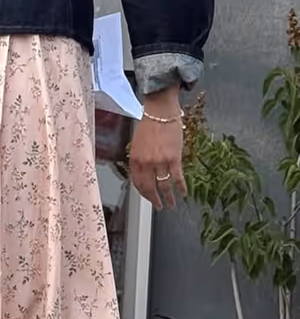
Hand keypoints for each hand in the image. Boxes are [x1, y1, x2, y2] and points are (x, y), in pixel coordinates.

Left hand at [129, 86, 185, 210]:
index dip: (143, 193)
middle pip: (150, 187)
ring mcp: (160, 161)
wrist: (160, 111)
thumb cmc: (149, 125)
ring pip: (164, 186)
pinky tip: (183, 193)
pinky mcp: (174, 158)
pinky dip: (181, 187)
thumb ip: (140, 159)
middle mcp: (146, 162)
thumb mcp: (138, 143)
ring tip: (171, 204)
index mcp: (135, 158)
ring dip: (169, 198)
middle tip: (159, 206)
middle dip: (154, 200)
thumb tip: (145, 173)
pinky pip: (177, 178)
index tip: (147, 198)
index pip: (137, 182)